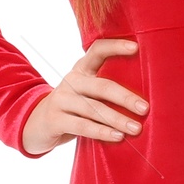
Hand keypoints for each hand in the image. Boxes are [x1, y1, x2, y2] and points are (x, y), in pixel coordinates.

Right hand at [22, 39, 147, 152]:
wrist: (38, 123)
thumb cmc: (75, 107)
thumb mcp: (86, 91)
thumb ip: (106, 87)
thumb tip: (145, 97)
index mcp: (82, 69)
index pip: (97, 50)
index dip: (115, 47)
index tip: (136, 48)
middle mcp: (71, 80)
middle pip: (101, 86)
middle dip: (125, 97)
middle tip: (145, 108)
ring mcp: (61, 99)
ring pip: (93, 109)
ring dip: (117, 119)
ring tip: (136, 128)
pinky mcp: (55, 119)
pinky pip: (82, 126)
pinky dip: (102, 132)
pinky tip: (118, 137)